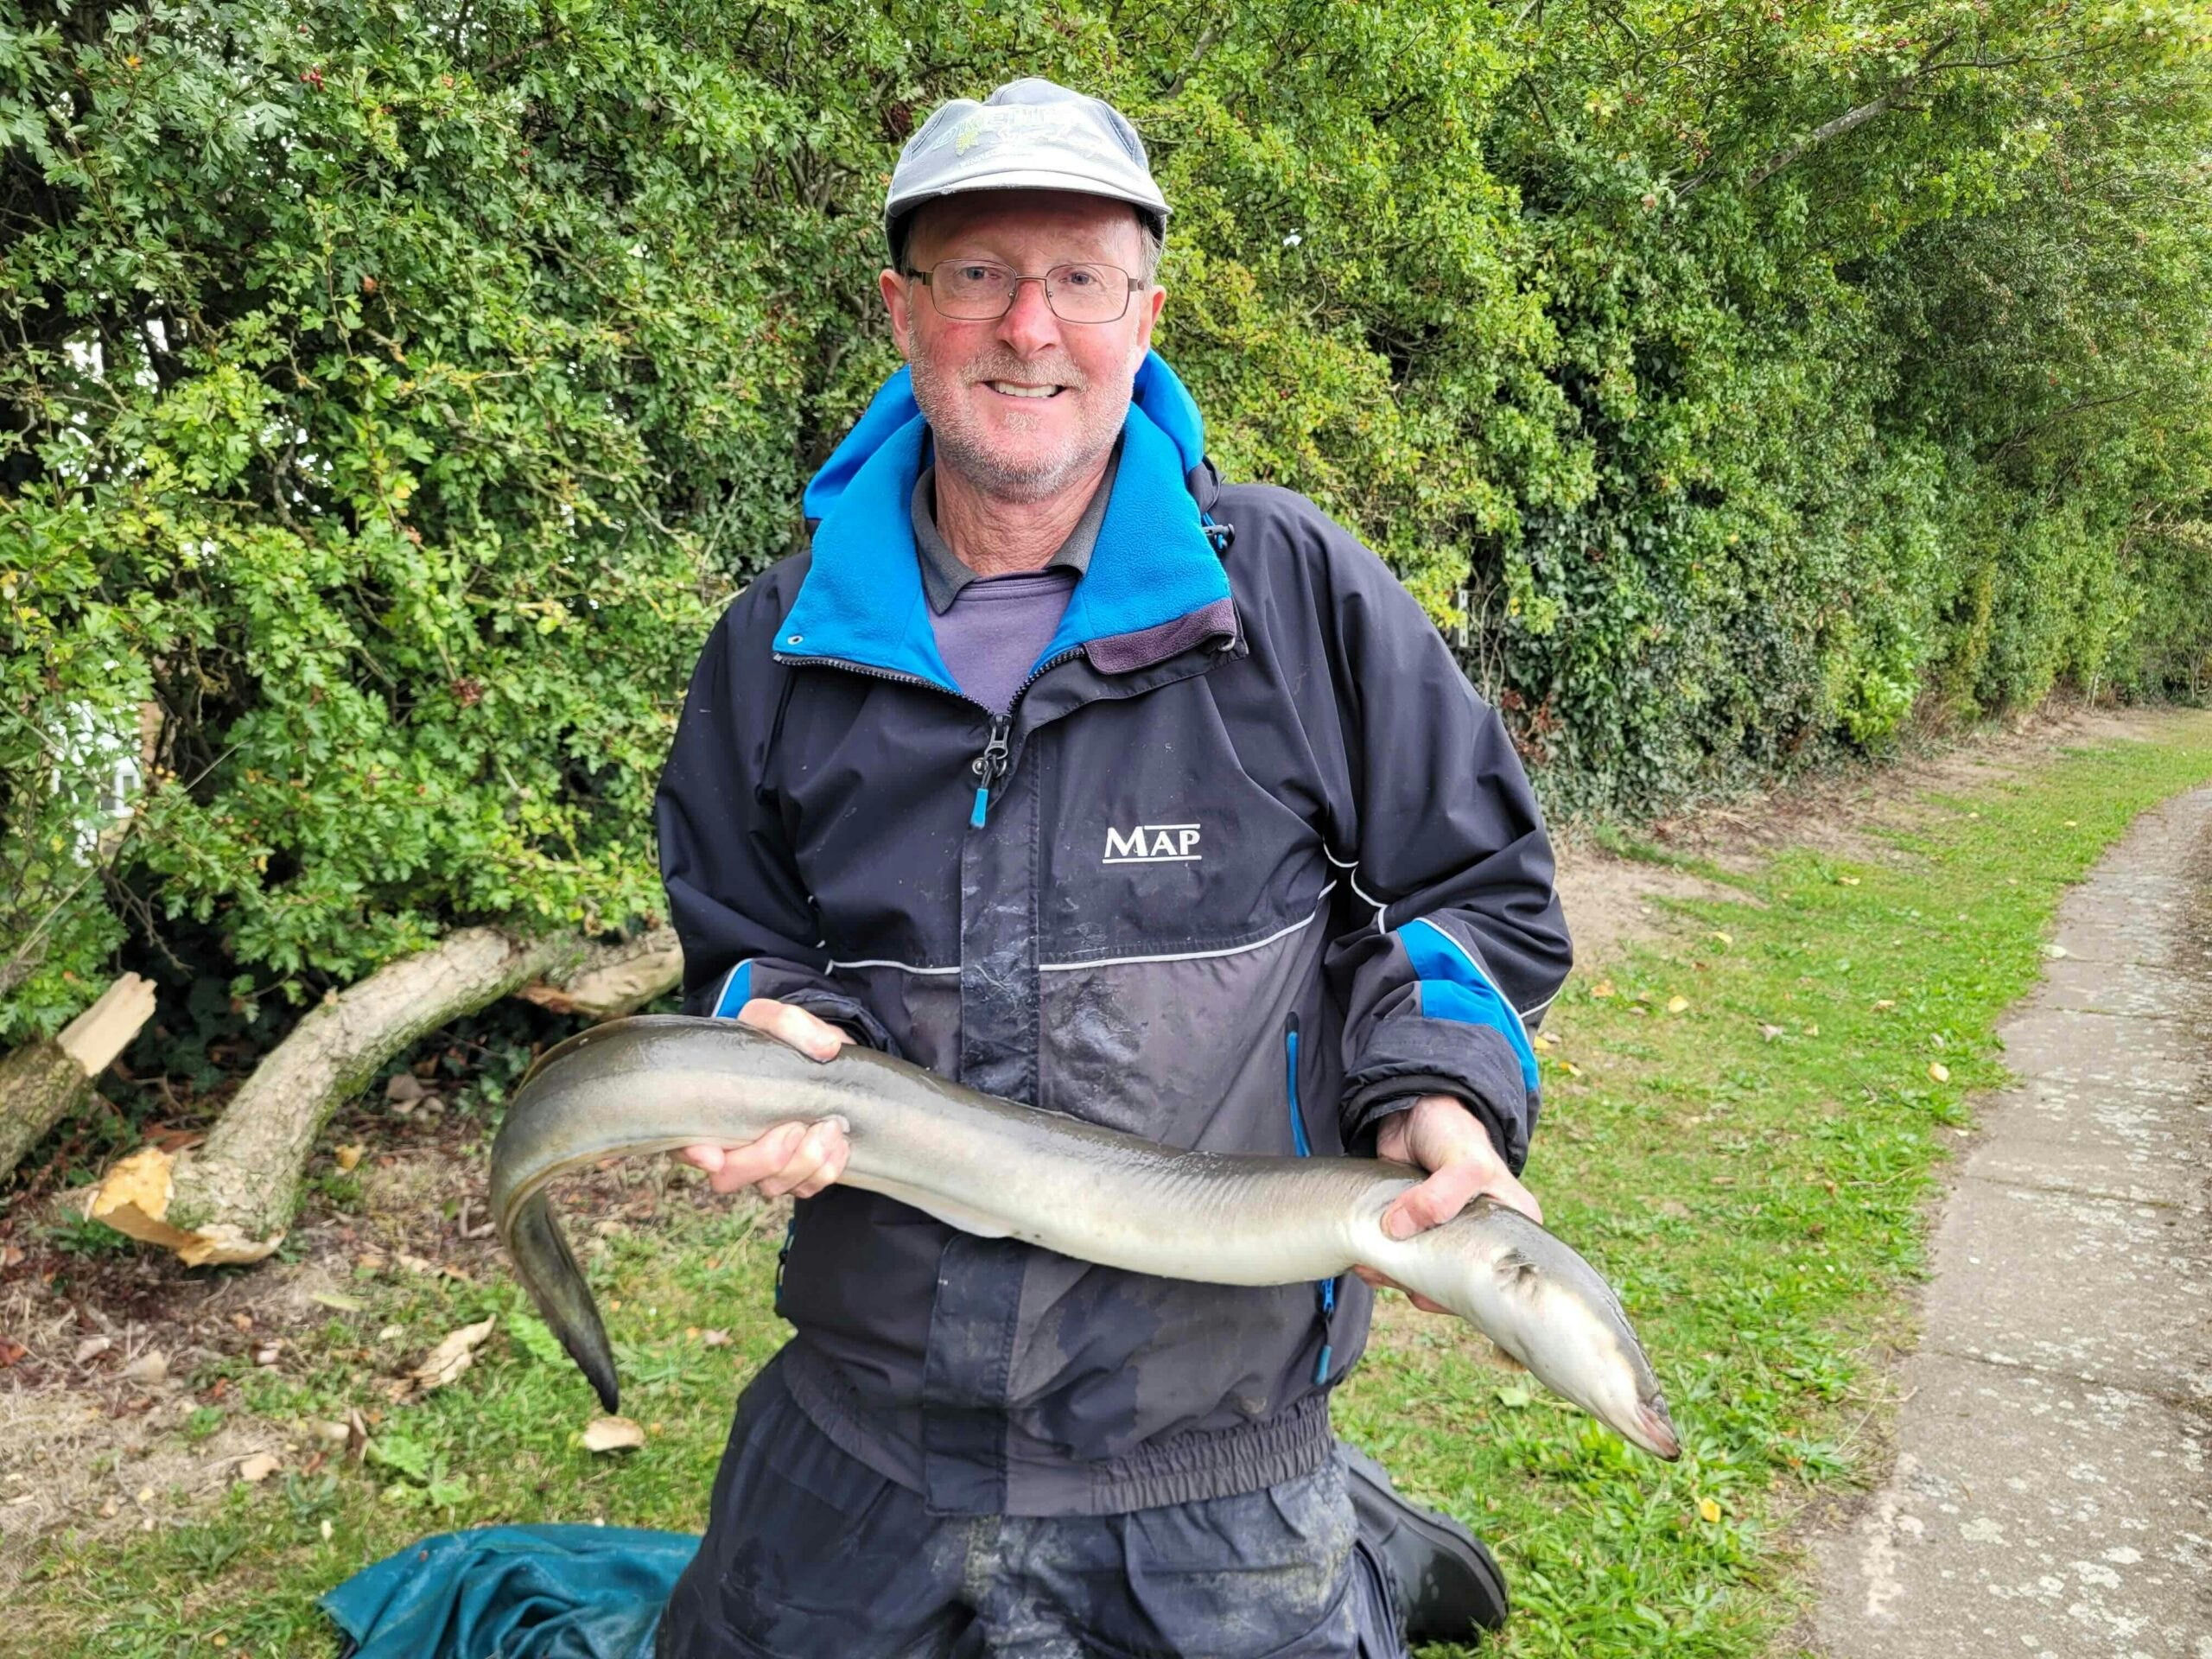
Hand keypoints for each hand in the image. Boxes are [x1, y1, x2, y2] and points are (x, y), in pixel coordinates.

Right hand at [678, 998, 852, 1199]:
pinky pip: (805, 1188)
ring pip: (771, 1187)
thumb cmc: (774, 1040)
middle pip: (729, 1178)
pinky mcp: (792, 1173)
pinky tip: (839, 1143)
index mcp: (705, 1110)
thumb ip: (789, 1023)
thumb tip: (824, 1048)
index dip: (694, 1154)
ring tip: (829, 1127)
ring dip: (804, 1163)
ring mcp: (759, 1165)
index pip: (683, 1144)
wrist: (811, 1056)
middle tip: (797, 1125)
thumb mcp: (772, 1019)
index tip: (715, 1154)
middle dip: (767, 1158)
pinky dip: (826, 1170)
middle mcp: (726, 1146)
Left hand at [1354, 1094, 1540, 1314]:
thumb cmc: (1453, 1132)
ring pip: (1426, 1276)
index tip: (1428, 1292)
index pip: (1498, 1277)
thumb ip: (1441, 1195)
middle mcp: (1484, 1240)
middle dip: (1421, 1286)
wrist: (1415, 1111)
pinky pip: (1403, 1263)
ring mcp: (1450, 1240)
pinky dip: (1382, 1266)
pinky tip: (1364, 1262)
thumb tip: (1400, 1230)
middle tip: (1388, 1273)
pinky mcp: (1419, 1235)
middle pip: (1457, 1282)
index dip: (1466, 1291)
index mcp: (1514, 1228)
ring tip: (1369, 1267)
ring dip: (1395, 1276)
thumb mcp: (1464, 1161)